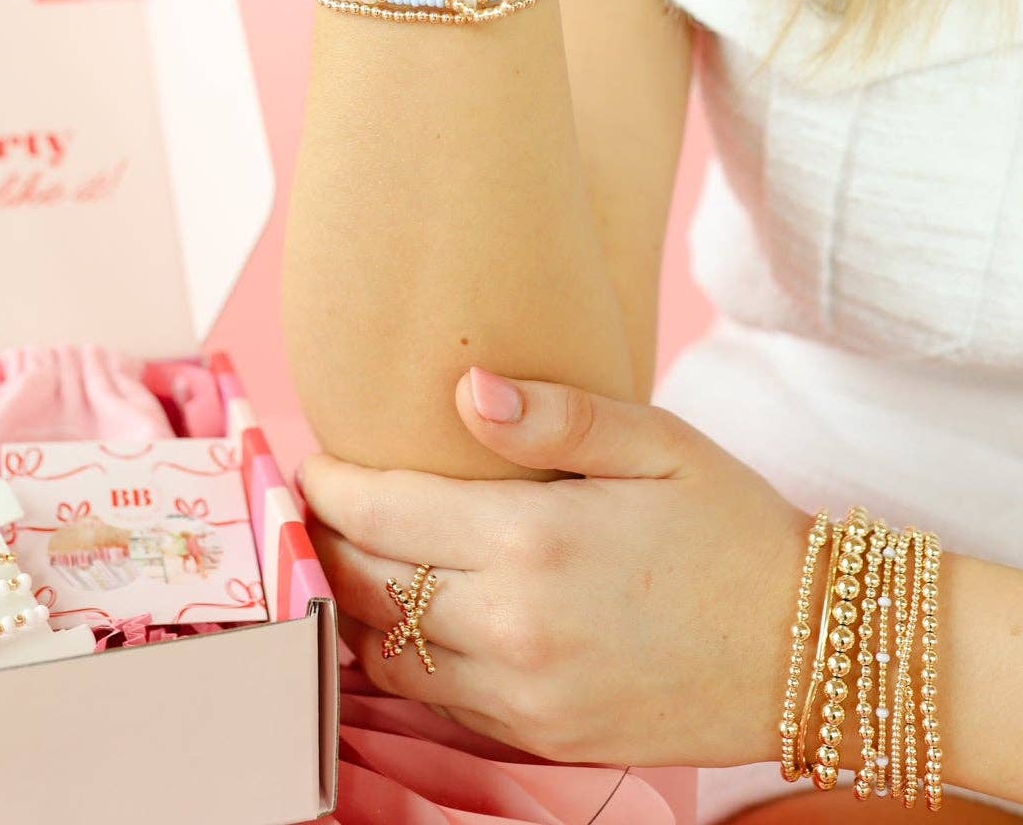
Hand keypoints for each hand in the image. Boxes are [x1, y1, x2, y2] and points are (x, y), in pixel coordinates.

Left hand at [301, 369, 809, 767]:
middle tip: (318, 506)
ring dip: (354, 604)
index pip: (383, 513)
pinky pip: (437, 699)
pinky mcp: (541, 737)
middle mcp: (512, 628)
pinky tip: (410, 619)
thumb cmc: (733, 528)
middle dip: (328, 541)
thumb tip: (464, 389)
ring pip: (387, 652)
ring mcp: (523, 695)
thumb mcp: (657, 444)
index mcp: (532, 542)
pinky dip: (404, 658)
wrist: (813, 651)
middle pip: (366, 586)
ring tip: (349, 558)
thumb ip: (554, 416)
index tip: (312, 463)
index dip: (332, 485)